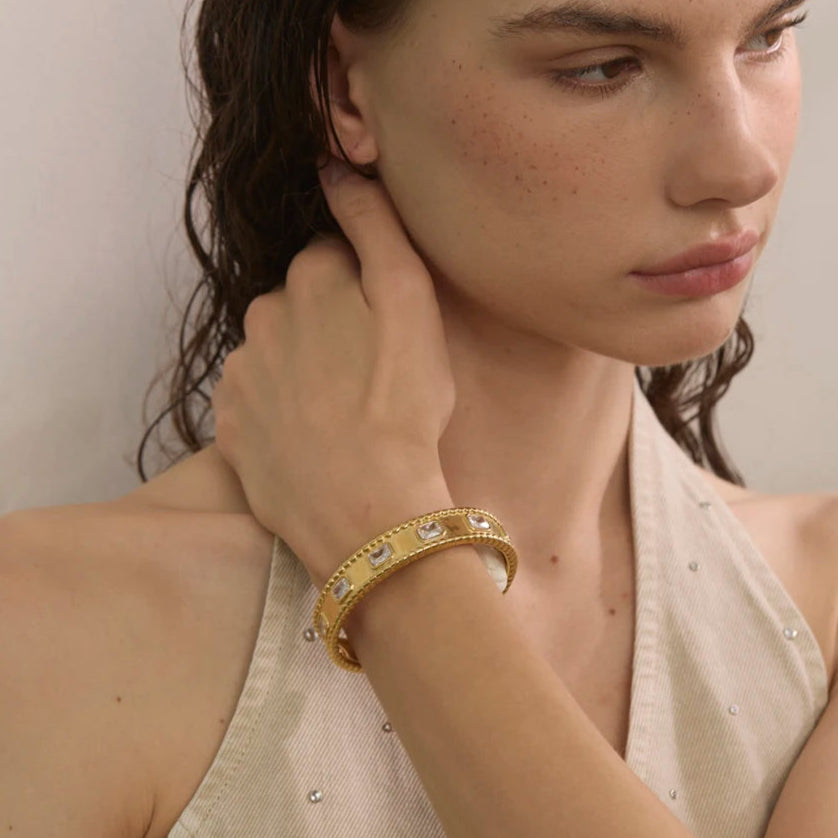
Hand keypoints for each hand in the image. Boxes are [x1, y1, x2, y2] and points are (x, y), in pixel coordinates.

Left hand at [211, 157, 456, 590]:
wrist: (365, 512)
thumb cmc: (402, 410)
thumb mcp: (412, 305)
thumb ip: (374, 226)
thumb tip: (332, 165)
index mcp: (309, 281)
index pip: (332, 258)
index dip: (366, 290)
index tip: (388, 330)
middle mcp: (261, 318)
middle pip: (299, 305)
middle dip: (329, 325)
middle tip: (370, 376)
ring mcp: (240, 376)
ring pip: (275, 354)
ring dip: (302, 370)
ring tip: (342, 414)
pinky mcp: (229, 428)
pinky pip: (254, 403)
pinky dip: (278, 412)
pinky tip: (311, 438)